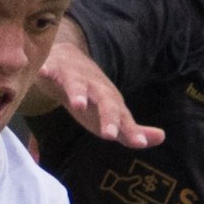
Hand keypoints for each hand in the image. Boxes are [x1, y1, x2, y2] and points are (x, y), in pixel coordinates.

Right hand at [43, 34, 160, 149]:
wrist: (68, 60)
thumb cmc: (91, 96)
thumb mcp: (112, 113)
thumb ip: (131, 129)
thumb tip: (161, 138)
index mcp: (109, 101)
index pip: (122, 117)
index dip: (130, 131)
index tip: (139, 143)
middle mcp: (95, 88)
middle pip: (104, 101)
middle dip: (108, 116)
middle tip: (109, 134)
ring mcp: (75, 77)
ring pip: (77, 84)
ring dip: (79, 93)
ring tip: (77, 104)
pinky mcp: (55, 69)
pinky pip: (50, 69)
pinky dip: (47, 69)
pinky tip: (43, 72)